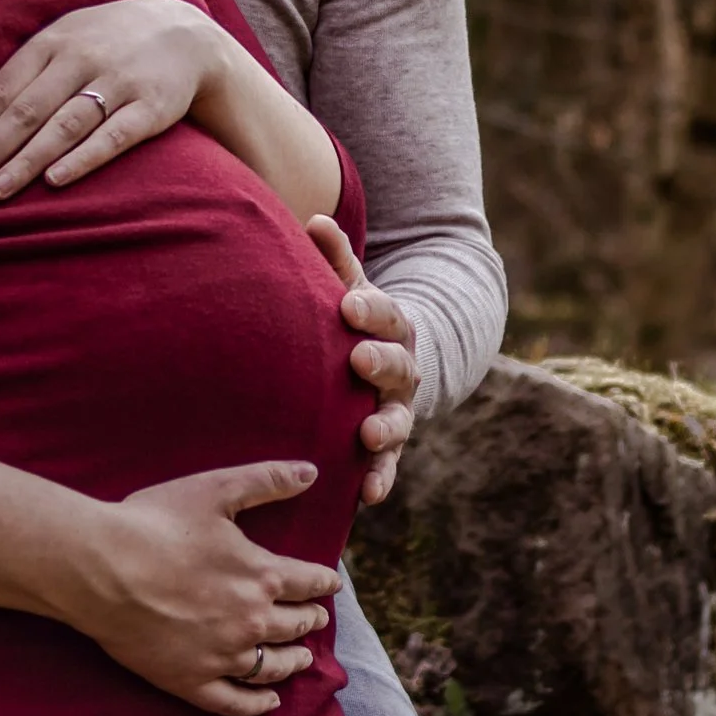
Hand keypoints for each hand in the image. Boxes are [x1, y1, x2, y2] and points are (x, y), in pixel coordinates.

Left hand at [0, 0, 235, 199]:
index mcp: (53, 41)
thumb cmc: (109, 42)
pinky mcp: (152, 106)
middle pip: (25, 110)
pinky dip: (82, 158)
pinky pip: (113, 136)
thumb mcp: (67, 36)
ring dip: (26, 160)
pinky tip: (55, 181)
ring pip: (64, 125)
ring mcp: (119, 81)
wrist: (186, 32)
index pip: (1, 90)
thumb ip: (27, 70)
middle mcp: (82, 57)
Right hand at [66, 461, 341, 715]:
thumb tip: (311, 471)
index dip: (324, 582)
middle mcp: (250, 621)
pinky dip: (257, 705)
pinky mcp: (190, 681)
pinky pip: (234, 703)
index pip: (308, 582)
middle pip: (295, 625)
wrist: (101, 569)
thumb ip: (266, 480)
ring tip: (303, 658)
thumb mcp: (215, 489)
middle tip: (318, 617)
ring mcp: (221, 656)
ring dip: (294, 661)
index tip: (331, 584)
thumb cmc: (154, 523)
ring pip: (272, 666)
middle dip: (311, 619)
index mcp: (261, 575)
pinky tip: (269, 703)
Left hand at [308, 217, 418, 505]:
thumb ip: (333, 259)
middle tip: (358, 360)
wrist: (386, 360)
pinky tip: (368, 495)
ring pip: (399, 419)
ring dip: (385, 426)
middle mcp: (402, 368)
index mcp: (392, 325)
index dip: (369, 310)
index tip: (347, 305)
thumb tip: (312, 220)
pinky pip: (389, 466)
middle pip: (398, 365)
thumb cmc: (354, 320)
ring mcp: (398, 409)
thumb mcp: (348, 286)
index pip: (386, 313)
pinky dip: (380, 479)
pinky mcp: (388, 448)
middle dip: (380, 362)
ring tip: (368, 435)